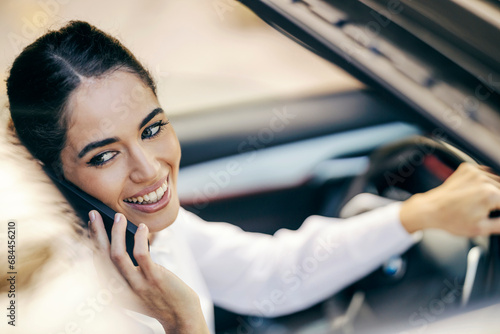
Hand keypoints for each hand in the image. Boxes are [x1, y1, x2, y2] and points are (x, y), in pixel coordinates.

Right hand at [88, 211, 208, 332]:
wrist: (181, 316)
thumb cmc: (160, 297)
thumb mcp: (136, 288)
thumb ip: (126, 272)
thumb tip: (121, 242)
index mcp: (114, 291)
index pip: (98, 263)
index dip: (93, 242)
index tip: (91, 224)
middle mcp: (120, 289)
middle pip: (101, 257)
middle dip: (96, 233)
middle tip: (93, 213)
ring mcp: (136, 284)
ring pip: (117, 255)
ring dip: (116, 232)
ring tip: (119, 216)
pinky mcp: (154, 279)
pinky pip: (141, 255)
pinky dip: (140, 238)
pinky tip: (142, 228)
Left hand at [400, 162, 499, 235]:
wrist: (430, 209)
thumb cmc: (451, 219)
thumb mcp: (481, 229)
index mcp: (491, 194)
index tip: (495, 212)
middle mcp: (483, 180)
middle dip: (498, 200)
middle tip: (486, 210)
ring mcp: (475, 172)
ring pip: (497, 180)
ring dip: (494, 189)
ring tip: (480, 202)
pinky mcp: (467, 168)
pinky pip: (486, 173)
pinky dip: (486, 181)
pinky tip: (477, 192)